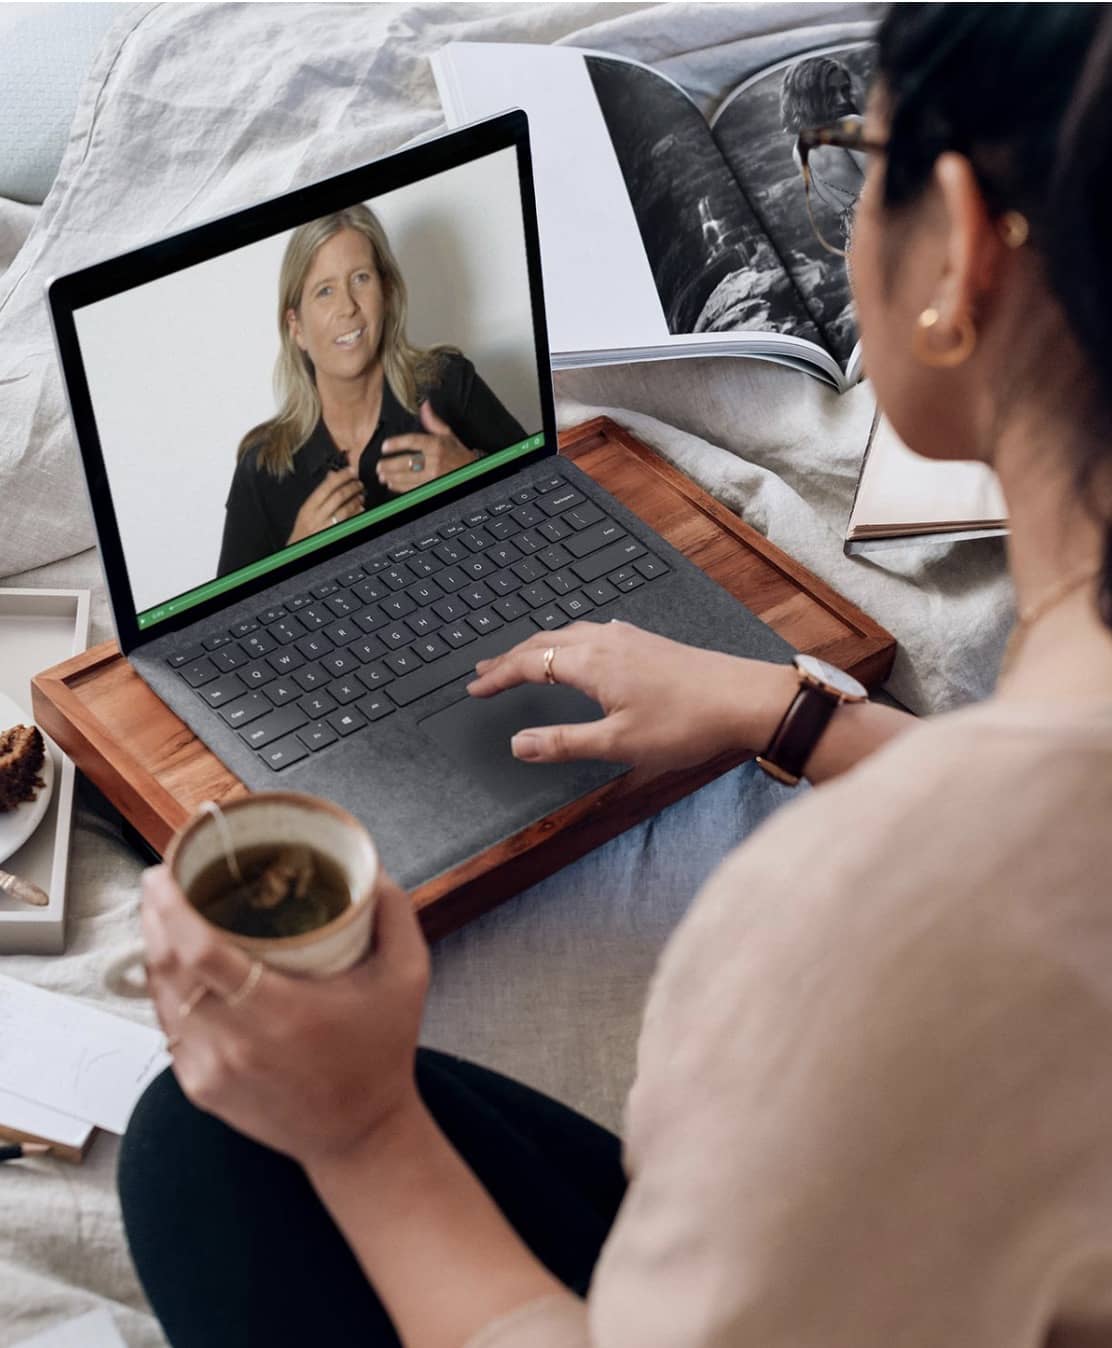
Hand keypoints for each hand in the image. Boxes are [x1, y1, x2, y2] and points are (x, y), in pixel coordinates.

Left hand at [141, 865, 429, 1166]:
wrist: (360, 1136)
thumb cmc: (383, 1051)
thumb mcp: (408, 976)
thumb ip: (393, 913)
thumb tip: (368, 863)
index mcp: (282, 1012)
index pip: (200, 953)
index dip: (171, 908)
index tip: (166, 872)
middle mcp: (236, 1044)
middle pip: (167, 968)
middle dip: (154, 916)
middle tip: (163, 878)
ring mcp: (211, 1070)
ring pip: (161, 996)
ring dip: (156, 949)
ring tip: (166, 913)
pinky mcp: (199, 1086)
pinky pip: (170, 1025)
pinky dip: (168, 990)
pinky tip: (178, 965)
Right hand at [287, 466, 364, 544]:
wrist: (299, 552)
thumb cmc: (303, 531)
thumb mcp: (306, 511)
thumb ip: (319, 494)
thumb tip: (331, 475)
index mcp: (308, 508)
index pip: (326, 487)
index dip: (341, 477)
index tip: (350, 471)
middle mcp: (317, 517)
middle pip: (338, 497)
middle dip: (351, 487)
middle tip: (359, 483)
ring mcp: (326, 527)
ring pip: (345, 509)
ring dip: (356, 500)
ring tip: (361, 495)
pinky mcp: (335, 535)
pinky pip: (349, 522)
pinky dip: (357, 514)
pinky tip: (361, 510)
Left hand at [377, 402, 477, 493]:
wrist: (472, 472)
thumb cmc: (459, 454)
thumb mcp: (448, 435)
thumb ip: (433, 422)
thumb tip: (424, 405)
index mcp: (437, 445)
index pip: (412, 442)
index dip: (396, 444)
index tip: (385, 446)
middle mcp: (435, 461)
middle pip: (406, 462)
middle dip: (389, 465)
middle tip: (379, 465)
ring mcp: (433, 476)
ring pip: (407, 477)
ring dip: (392, 477)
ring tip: (382, 475)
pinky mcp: (432, 487)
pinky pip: (412, 488)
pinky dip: (400, 487)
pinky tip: (392, 484)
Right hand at [466, 619, 796, 773]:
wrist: (744, 699)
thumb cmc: (687, 722)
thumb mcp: (618, 743)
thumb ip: (563, 743)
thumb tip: (518, 744)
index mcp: (590, 662)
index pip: (528, 663)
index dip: (497, 677)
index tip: (475, 689)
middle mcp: (604, 641)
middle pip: (543, 643)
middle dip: (508, 658)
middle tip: (483, 672)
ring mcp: (627, 638)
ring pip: (567, 635)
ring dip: (537, 648)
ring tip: (519, 660)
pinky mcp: (646, 642)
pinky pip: (590, 634)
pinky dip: (565, 643)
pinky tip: (576, 652)